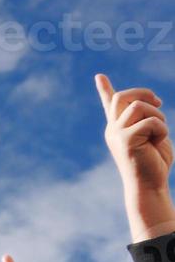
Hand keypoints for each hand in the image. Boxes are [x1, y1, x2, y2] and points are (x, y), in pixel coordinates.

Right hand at [98, 74, 170, 192]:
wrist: (149, 186)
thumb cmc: (155, 164)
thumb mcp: (153, 136)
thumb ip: (148, 119)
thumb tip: (152, 103)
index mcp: (118, 128)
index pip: (109, 104)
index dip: (104, 89)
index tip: (99, 76)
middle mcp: (113, 129)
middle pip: (123, 97)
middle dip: (144, 93)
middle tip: (159, 103)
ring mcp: (116, 134)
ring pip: (139, 106)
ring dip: (158, 116)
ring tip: (160, 134)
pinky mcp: (125, 140)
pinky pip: (151, 121)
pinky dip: (162, 130)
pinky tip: (158, 143)